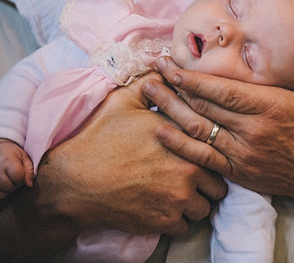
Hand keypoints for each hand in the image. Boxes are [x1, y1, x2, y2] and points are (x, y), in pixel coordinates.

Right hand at [0, 138, 33, 202]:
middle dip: (12, 188)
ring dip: (1, 195)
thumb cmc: (12, 153)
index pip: (17, 176)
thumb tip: (29, 185)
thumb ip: (29, 170)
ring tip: (5, 190)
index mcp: (8, 161)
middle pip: (5, 185)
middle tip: (12, 183)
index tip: (19, 176)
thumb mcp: (24, 157)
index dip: (20, 179)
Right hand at [35, 72, 226, 235]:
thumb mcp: (124, 101)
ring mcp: (179, 197)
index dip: (210, 150)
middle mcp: (189, 167)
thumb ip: (152, 84)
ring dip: (196, 202)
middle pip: (218, 181)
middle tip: (192, 178)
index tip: (203, 152)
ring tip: (179, 194)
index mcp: (184, 137)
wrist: (74, 180)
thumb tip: (165, 67)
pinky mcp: (166, 221)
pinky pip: (187, 225)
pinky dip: (178, 220)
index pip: (216, 144)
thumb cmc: (99, 138)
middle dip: (208, 180)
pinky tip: (164, 208)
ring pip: (206, 206)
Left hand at [145, 35, 293, 216]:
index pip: (223, 90)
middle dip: (173, 87)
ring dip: (170, 110)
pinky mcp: (239, 171)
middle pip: (203, 107)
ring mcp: (243, 154)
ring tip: (148, 92)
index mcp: (272, 107)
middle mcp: (252, 131)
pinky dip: (180, 145)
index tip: (170, 63)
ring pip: (198, 130)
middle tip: (150, 69)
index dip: (192, 77)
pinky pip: (203, 158)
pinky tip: (161, 131)